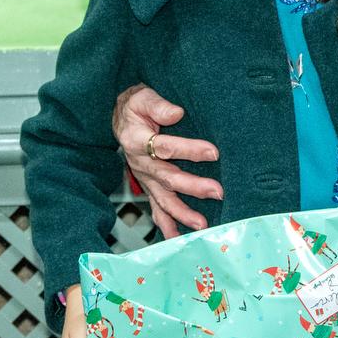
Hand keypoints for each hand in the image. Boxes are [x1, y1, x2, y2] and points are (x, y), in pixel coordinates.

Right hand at [113, 84, 222, 237]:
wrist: (121, 119)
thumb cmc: (135, 107)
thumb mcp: (142, 98)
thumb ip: (158, 105)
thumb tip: (177, 112)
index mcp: (138, 140)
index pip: (165, 147)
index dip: (188, 150)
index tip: (213, 152)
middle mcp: (140, 164)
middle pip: (168, 178)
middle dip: (193, 186)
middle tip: (217, 191)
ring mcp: (145, 179)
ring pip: (163, 199)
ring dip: (183, 213)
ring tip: (202, 224)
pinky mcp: (149, 187)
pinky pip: (157, 209)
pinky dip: (167, 225)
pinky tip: (179, 238)